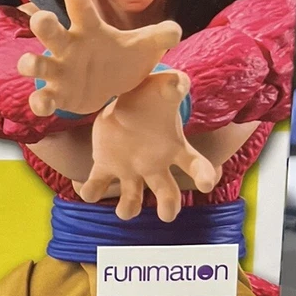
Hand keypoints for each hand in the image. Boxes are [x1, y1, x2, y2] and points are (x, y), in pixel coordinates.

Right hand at [18, 0, 180, 115]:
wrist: (112, 87)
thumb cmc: (123, 57)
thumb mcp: (144, 47)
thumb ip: (159, 36)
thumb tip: (175, 32)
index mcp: (89, 29)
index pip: (80, 6)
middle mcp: (68, 46)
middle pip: (49, 29)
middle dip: (42, 23)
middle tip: (42, 18)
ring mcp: (59, 71)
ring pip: (36, 64)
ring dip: (31, 63)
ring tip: (31, 64)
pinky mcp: (57, 95)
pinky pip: (42, 98)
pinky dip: (40, 102)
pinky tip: (44, 105)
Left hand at [76, 70, 220, 221]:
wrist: (125, 99)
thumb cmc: (152, 97)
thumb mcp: (163, 88)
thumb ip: (173, 86)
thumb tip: (179, 81)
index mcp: (174, 148)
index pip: (196, 166)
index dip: (203, 176)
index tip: (206, 184)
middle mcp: (154, 165)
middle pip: (168, 192)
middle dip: (169, 205)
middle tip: (167, 214)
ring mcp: (130, 169)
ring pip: (132, 198)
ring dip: (129, 207)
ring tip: (124, 211)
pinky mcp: (106, 166)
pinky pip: (98, 185)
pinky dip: (92, 191)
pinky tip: (90, 191)